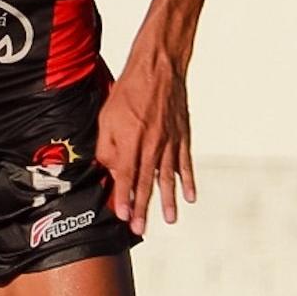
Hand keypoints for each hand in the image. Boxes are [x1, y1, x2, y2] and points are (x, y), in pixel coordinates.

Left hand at [96, 45, 196, 236]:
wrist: (158, 67)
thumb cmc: (129, 89)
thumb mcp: (106, 116)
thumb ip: (106, 145)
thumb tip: (109, 168)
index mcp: (130, 140)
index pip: (125, 176)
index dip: (122, 197)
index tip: (122, 215)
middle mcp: (151, 144)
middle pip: (146, 182)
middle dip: (142, 207)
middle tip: (140, 228)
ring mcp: (169, 141)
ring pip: (168, 177)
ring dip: (167, 200)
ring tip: (168, 220)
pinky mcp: (182, 135)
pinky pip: (185, 162)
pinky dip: (188, 180)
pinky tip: (189, 196)